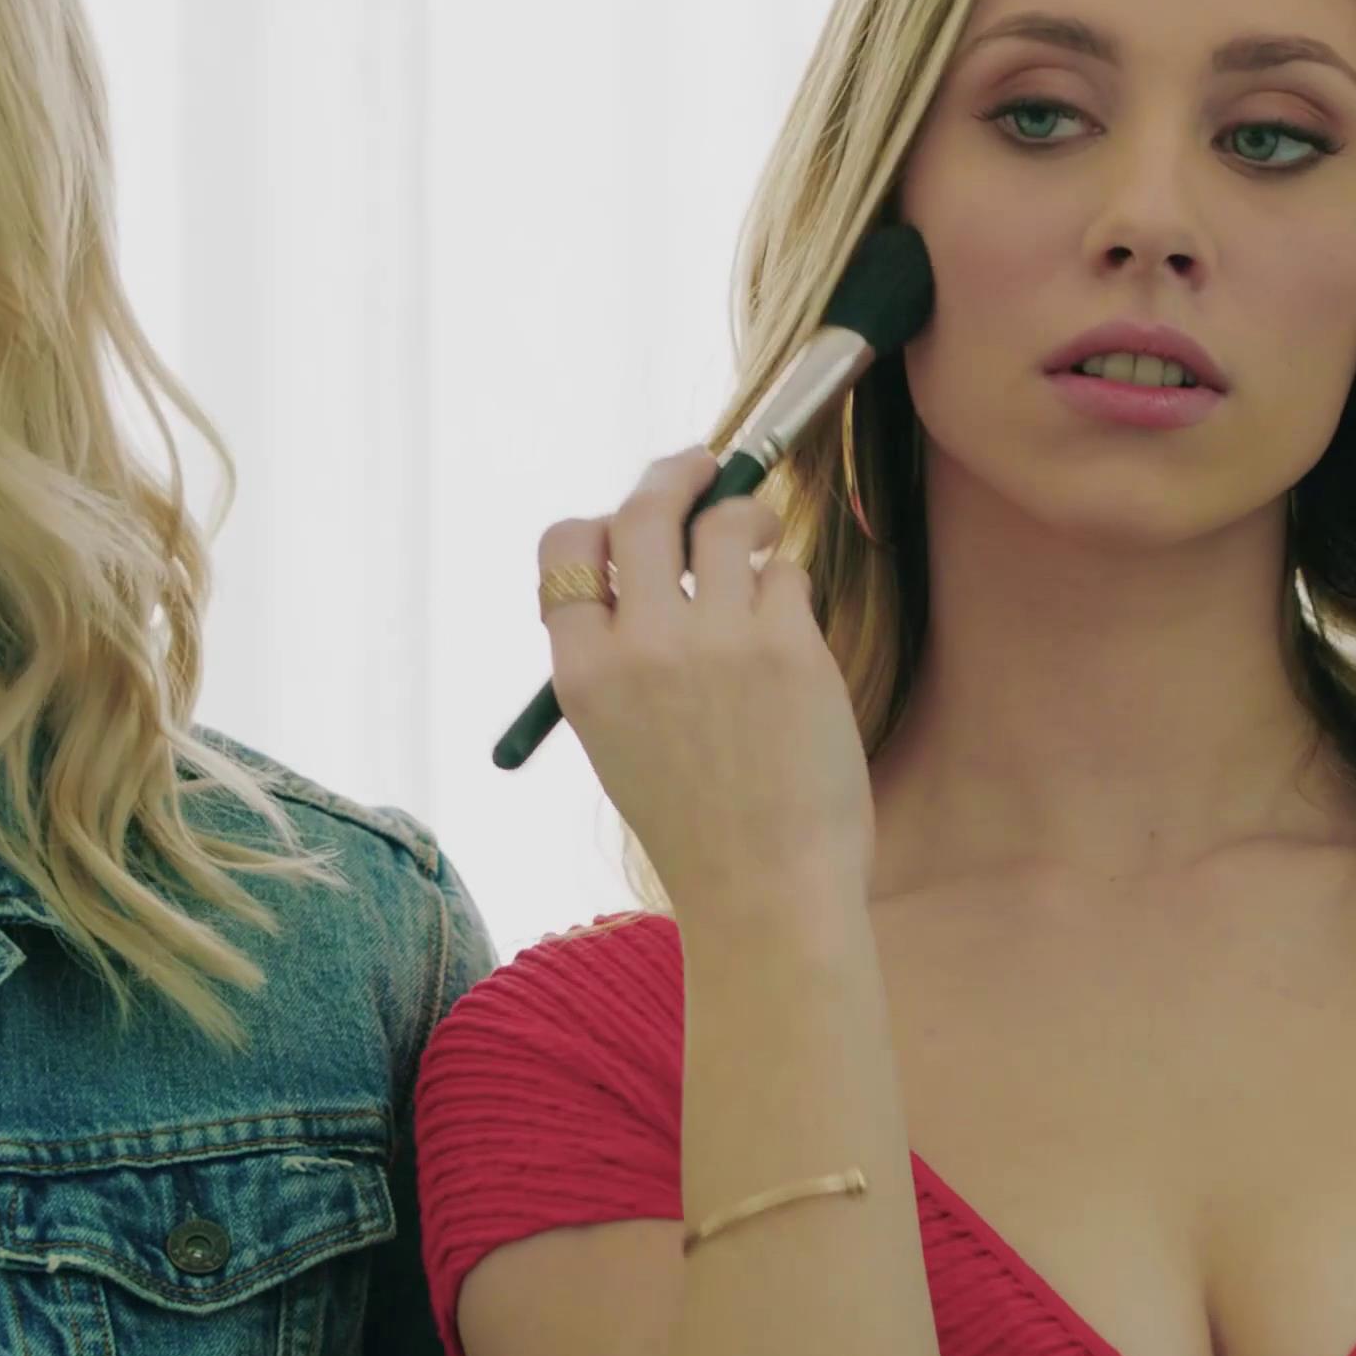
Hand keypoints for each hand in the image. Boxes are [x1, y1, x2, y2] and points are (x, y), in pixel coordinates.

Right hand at [538, 446, 875, 919]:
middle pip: (644, 511)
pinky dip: (788, 584)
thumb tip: (656, 552)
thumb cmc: (697, 820)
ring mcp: (715, 641)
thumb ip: (621, 652)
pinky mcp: (787, 645)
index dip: (599, 521)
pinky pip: (786, 573)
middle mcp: (639, 645)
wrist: (764, 890)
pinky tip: (790, 626)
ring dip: (747, 516)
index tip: (633, 514)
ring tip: (763, 535)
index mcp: (581, 672)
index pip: (565, 548)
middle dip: (675, 474)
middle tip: (703, 465)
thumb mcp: (619, 737)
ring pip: (726, 524)